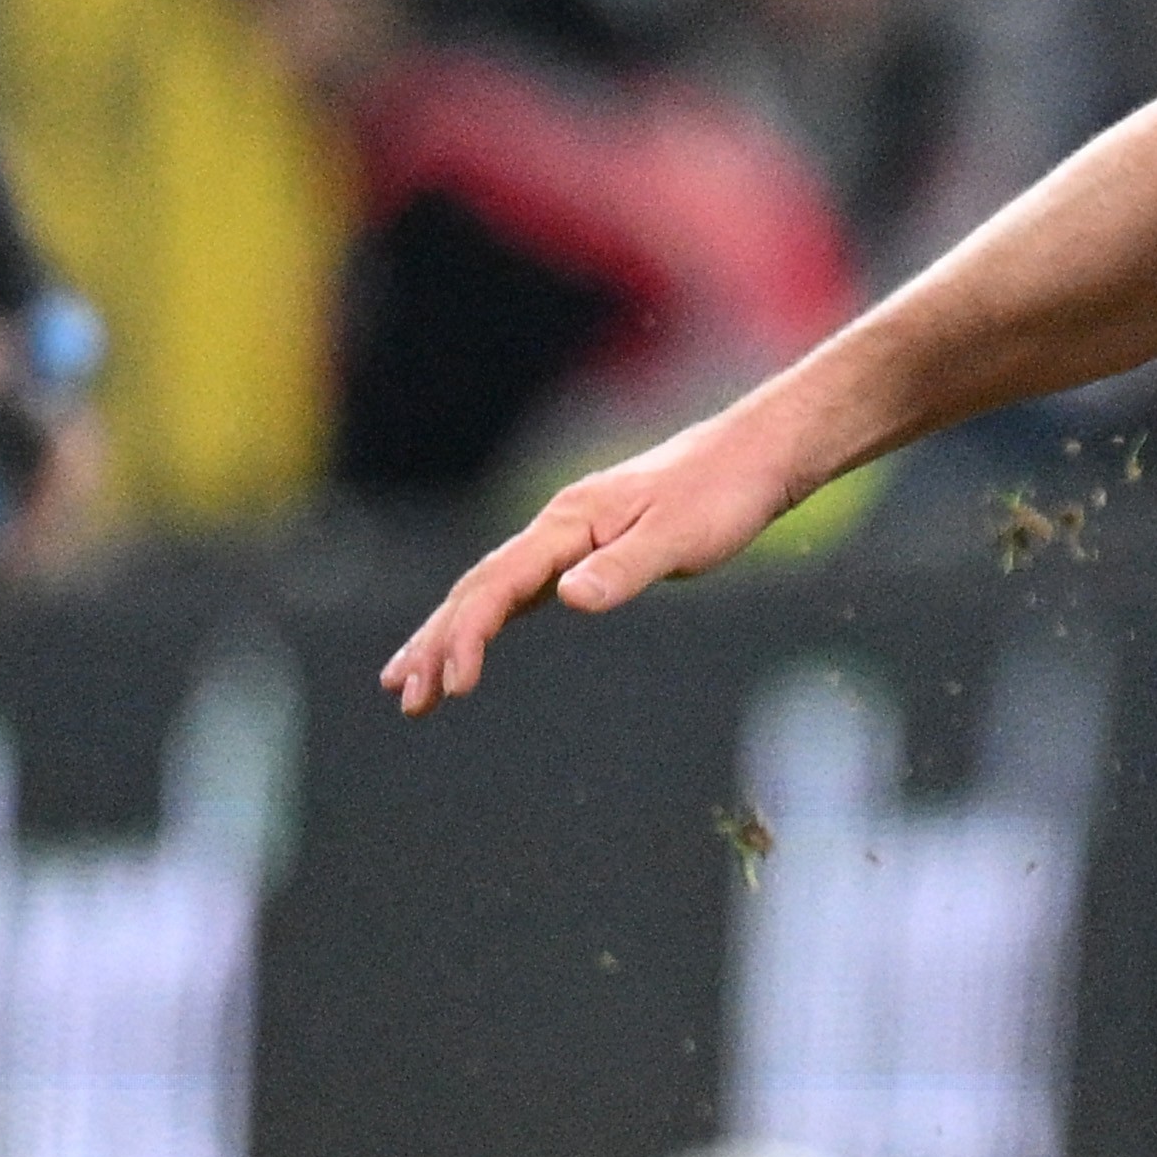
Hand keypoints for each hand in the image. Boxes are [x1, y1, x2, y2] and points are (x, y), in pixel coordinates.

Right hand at [379, 400, 809, 715]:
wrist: (752, 457)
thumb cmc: (722, 496)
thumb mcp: (679, 538)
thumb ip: (624, 569)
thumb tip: (567, 598)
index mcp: (569, 524)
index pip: (499, 583)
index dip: (469, 635)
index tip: (455, 684)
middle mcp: (557, 528)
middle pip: (477, 588)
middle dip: (436, 644)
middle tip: (404, 699)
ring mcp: (567, 537)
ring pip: (490, 589)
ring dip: (449, 635)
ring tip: (413, 685)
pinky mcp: (584, 548)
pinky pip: (518, 588)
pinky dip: (486, 619)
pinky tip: (472, 644)